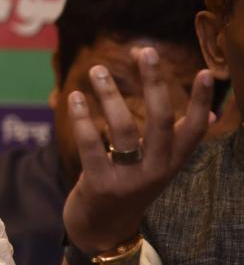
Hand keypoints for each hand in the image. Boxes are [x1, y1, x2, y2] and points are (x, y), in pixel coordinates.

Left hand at [62, 47, 213, 253]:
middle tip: (145, 51)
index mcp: (171, 163)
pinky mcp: (100, 184)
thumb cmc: (129, 187)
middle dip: (154, 83)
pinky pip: (91, 145)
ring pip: (123, 129)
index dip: (201, 101)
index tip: (208, 72)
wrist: (103, 230)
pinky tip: (74, 98)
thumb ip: (176, 141)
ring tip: (97, 70)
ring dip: (109, 95)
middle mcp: (155, 170)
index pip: (193, 130)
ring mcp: (128, 179)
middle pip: (160, 120)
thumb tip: (209, 116)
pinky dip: (82, 118)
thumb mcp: (157, 167)